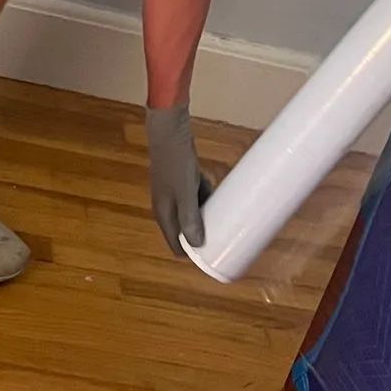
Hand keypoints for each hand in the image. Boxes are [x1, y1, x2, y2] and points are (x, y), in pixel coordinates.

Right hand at [146, 104, 211, 252]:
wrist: (170, 131)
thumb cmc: (175, 163)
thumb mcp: (185, 193)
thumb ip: (190, 218)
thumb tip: (197, 245)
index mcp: (163, 214)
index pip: (176, 245)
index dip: (192, 254)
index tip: (212, 258)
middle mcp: (167, 206)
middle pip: (185, 230)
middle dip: (203, 236)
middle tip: (225, 240)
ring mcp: (175, 192)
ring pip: (193, 213)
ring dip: (207, 218)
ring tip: (227, 222)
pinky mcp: (182, 179)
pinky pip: (197, 196)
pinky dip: (207, 199)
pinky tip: (221, 199)